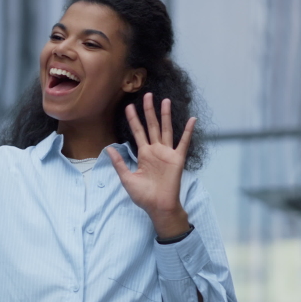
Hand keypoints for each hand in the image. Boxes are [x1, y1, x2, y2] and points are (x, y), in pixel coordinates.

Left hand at [106, 92, 196, 238]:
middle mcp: (155, 150)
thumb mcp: (127, 179)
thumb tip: (109, 148)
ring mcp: (167, 153)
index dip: (133, 119)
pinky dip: (188, 131)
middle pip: (152, 126)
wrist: (158, 207)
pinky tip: (192, 120)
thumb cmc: (144, 196)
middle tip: (147, 94)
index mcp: (144, 154)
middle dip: (149, 111)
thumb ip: (119, 163)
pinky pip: (184, 142)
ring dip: (166, 115)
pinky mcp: (178, 159)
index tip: (129, 106)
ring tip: (165, 100)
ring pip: (166, 129)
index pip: (138, 132)